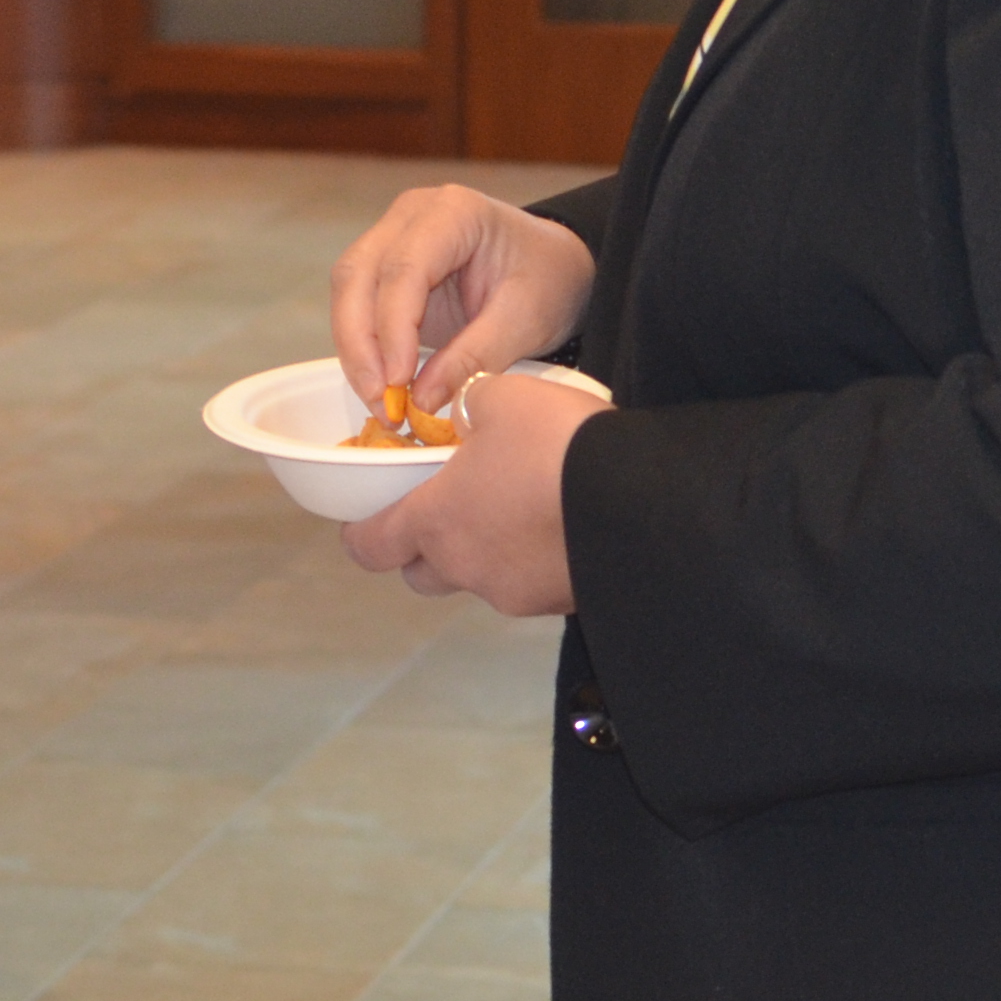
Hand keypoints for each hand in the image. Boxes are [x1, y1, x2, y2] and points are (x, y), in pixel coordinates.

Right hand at [332, 184, 597, 412]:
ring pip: (347, 290)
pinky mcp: (383, 266)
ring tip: (380, 402)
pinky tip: (381, 386)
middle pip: (357, 275)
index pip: (403, 268)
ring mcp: (391, 236)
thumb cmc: (548, 279)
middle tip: (379, 400)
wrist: (554, 266)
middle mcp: (410, 216)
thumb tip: (421, 400)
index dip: (393, 328)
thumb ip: (474, 357)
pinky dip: (363, 349)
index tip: (398, 381)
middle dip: (361, 344)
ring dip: (355, 351)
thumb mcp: (524, 321)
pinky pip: (356, 306)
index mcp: (453, 212)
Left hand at [340, 369, 600, 616]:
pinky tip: (555, 525)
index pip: (370, 546)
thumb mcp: (504, 397)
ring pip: (478, 580)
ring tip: (512, 510)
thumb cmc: (557, 446)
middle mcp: (467, 567)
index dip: (360, 534)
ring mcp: (514, 592)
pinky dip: (529, 562)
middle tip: (444, 509)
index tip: (363, 519)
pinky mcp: (558, 603)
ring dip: (481, 553)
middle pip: (420, 575)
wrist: (640, 502)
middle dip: (422, 548)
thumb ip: (469, 404)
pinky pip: (528, 585)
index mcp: (436, 521)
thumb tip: (466, 410)